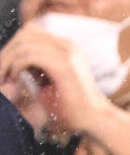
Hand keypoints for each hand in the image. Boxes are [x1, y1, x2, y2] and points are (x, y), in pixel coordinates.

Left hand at [0, 24, 112, 139]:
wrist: (97, 122)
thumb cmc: (74, 109)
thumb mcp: (49, 82)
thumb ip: (34, 68)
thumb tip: (12, 62)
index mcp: (66, 47)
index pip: (31, 33)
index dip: (14, 46)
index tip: (6, 68)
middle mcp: (66, 46)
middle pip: (25, 33)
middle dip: (8, 52)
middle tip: (1, 73)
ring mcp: (66, 54)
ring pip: (24, 43)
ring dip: (8, 60)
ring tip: (3, 78)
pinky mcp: (62, 66)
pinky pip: (29, 56)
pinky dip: (16, 66)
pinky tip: (14, 78)